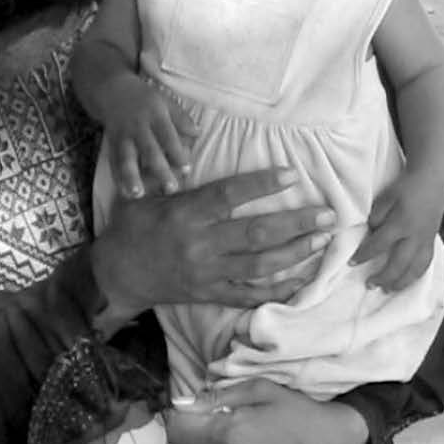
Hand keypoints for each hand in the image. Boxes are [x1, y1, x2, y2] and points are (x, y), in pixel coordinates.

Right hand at [92, 168, 335, 326]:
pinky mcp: (209, 293)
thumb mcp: (146, 195)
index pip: (229, 196)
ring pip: (259, 265)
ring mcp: (207, 273)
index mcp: (185, 214)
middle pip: (256, 234)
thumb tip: (198, 148)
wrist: (116, 274)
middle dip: (295, 224)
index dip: (262, 185)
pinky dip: (275, 291)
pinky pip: (248, 294)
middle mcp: (200, 245)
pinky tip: (301, 282)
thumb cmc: (132, 228)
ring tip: (322, 241)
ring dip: (294, 254)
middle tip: (327, 215)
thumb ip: (174, 177)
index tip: (292, 175)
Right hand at [103, 79, 196, 198]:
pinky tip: (122, 192)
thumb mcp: (165, 102)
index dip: (177, 153)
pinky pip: (114, 162)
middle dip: (159, 170)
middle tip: (170, 189)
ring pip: (127, 158)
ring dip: (131, 177)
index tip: (187, 170)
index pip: (168, 136)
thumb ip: (181, 119)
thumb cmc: (145, 100)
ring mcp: (123, 136)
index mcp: (155, 115)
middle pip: (149, 150)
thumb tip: (198, 133)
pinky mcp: (111, 144)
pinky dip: (117, 177)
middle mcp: (138, 127)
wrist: (112, 90)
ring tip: (137, 194)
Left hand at [165, 379, 367, 443]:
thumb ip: (218, 396)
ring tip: (226, 438)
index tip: (191, 406)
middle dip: (189, 431)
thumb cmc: (297, 411)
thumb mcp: (259, 389)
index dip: (179, 413)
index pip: (175, 428)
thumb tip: (184, 402)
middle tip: (211, 419)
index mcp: (226, 436)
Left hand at [353, 172, 443, 290]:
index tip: (352, 263)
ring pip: (415, 268)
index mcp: (402, 222)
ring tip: (388, 290)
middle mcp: (416, 235)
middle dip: (384, 277)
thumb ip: (377, 216)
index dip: (364, 255)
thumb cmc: (405, 186)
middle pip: (399, 263)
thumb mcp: (386, 197)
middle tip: (370, 285)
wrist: (432, 178)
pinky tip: (407, 282)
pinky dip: (416, 275)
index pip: (379, 244)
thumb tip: (370, 233)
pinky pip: (426, 263)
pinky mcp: (433, 240)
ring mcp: (426, 240)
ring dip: (401, 282)